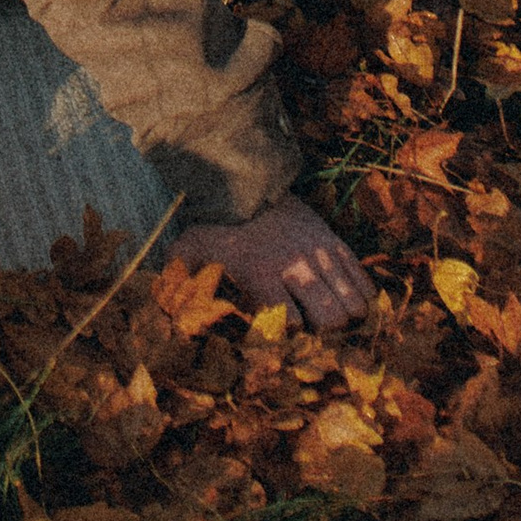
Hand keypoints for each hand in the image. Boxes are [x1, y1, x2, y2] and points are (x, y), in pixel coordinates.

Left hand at [170, 194, 373, 333]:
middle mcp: (297, 266)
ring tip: (335, 322)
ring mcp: (321, 254)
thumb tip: (157, 305)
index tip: (281, 342)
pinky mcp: (335, 242)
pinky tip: (350, 303)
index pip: (289, 325)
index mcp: (262, 273)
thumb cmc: (218, 223)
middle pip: (332, 318)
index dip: (287, 341)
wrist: (248, 178)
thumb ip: (177, 278)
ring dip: (346, 318)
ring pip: (354, 302)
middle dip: (326, 334)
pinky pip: (363, 279)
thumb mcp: (191, 249)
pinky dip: (362, 297)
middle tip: (316, 336)